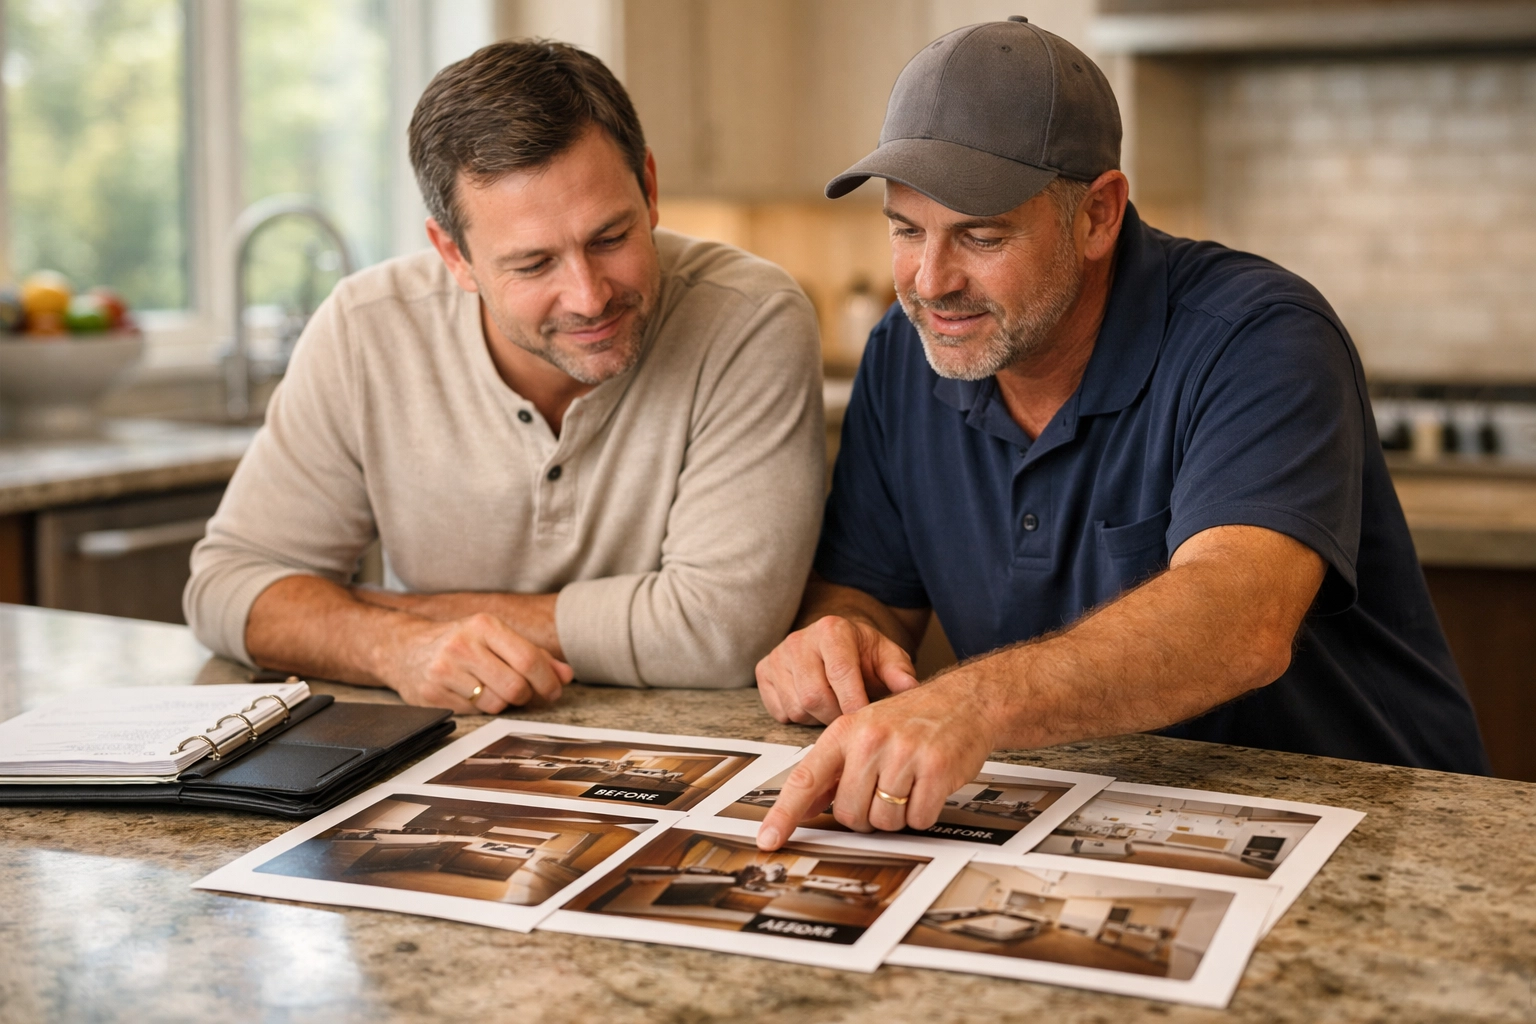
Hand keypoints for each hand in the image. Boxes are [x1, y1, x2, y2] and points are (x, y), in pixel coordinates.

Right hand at [383, 613, 573, 712]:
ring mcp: (444, 671)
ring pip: (495, 704)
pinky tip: (471, 694)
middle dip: (527, 696)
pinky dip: (481, 709)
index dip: (548, 681)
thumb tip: (566, 675)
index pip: (528, 660)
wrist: (405, 649)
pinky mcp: (432, 695)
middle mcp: (463, 646)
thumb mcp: (496, 638)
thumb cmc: (462, 642)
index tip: (554, 691)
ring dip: (503, 703)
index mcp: (484, 625)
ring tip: (493, 689)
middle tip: (526, 695)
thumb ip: (534, 654)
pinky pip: (473, 714)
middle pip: (515, 686)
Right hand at [756, 615, 919, 724]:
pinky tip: (813, 705)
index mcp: (832, 629)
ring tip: (833, 706)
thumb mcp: (888, 656)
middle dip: (835, 715)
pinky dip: (798, 717)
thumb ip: (899, 672)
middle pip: (813, 696)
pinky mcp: (763, 671)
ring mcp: (778, 655)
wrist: (835, 640)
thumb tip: (909, 688)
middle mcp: (800, 639)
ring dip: (817, 718)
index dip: (853, 703)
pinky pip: (779, 711)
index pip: (840, 673)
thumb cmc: (862, 652)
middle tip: (849, 717)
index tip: (864, 720)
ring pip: (796, 707)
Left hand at [756, 674, 995, 849]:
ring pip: (884, 822)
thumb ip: (834, 770)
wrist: (964, 701)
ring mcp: (903, 754)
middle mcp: (870, 741)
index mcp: (844, 732)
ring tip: (908, 783)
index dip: (784, 815)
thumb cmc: (911, 720)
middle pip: (849, 814)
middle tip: (884, 790)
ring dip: (897, 815)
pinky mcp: (935, 769)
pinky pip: (919, 819)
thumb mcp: (863, 732)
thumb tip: (805, 807)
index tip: (768, 839)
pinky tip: (928, 787)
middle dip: (866, 814)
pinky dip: (924, 813)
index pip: (805, 779)